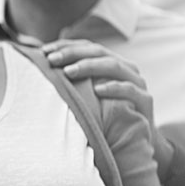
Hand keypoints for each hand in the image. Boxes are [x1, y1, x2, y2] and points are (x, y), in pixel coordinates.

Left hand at [43, 38, 172, 175]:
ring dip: (90, 67)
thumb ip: (72, 80)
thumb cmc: (105, 114)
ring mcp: (137, 82)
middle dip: (72, 53)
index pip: (86, 46)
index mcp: (109, 61)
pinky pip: (131, 90)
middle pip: (98, 51)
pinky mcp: (145, 100)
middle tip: (52, 59)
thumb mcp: (87, 95)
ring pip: (114, 66)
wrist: (137, 139)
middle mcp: (124, 68)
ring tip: (69, 72)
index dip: (65, 46)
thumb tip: (39, 69)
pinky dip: (114, 88)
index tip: (43, 50)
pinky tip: (97, 90)